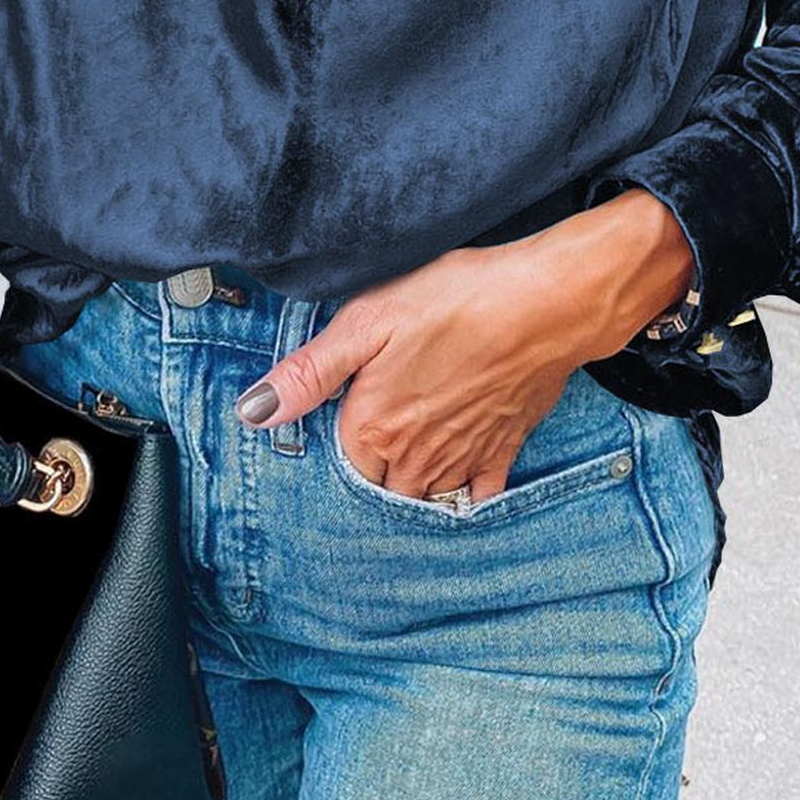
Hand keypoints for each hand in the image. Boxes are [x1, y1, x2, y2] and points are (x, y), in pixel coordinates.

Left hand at [234, 189, 693, 501]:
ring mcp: (462, 459)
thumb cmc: (456, 300)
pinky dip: (463, 497)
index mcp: (373, 429)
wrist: (547, 303)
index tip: (339, 428)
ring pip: (423, 499)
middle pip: (380, 491)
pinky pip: (475, 496)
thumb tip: (253, 412)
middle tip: (371, 448)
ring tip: (404, 466)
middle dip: (371, 477)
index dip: (336, 448)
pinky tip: (457, 484)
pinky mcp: (503, 450)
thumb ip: (309, 373)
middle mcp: (415, 458)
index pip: (339, 467)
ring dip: (410, 490)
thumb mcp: (368, 321)